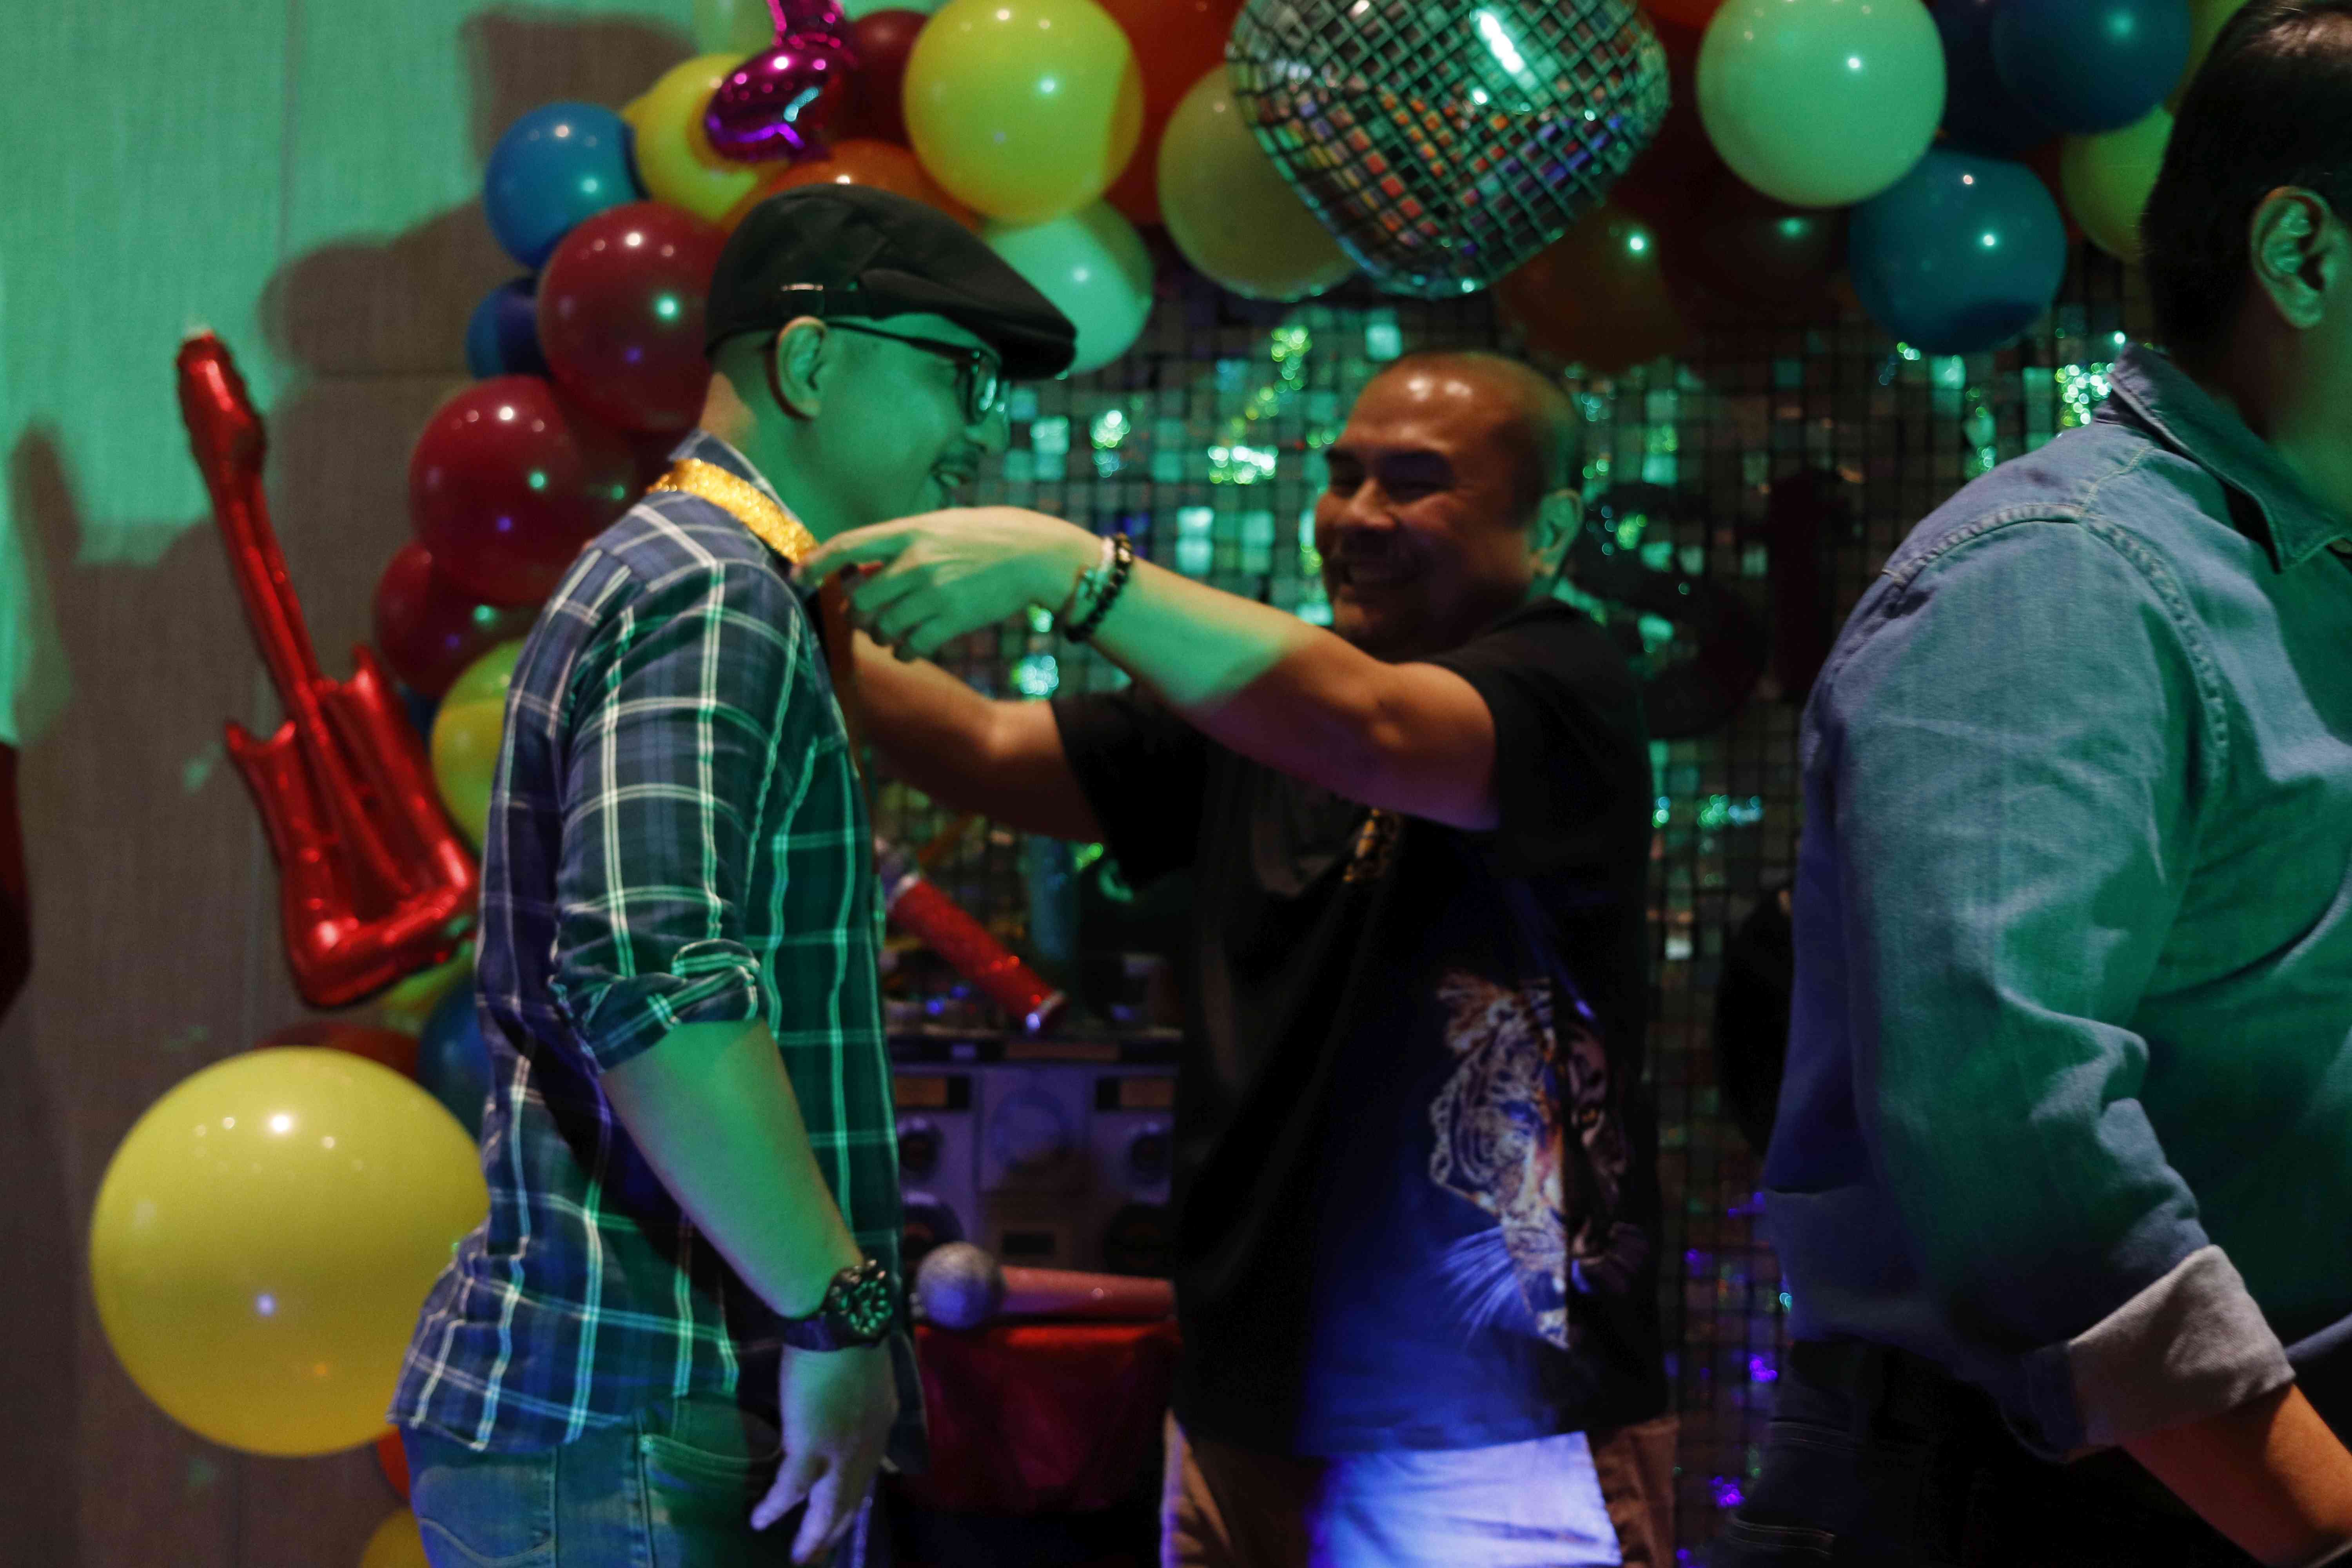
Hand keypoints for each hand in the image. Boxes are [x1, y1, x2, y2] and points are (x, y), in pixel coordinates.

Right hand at [752, 1343, 898, 1562]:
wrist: (838, 1321)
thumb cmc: (846, 1336)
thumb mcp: (866, 1377)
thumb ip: (859, 1403)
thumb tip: (841, 1411)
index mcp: (881, 1426)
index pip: (869, 1474)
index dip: (855, 1498)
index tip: (845, 1517)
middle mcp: (868, 1446)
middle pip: (852, 1501)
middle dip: (835, 1531)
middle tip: (819, 1554)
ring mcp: (842, 1452)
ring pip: (828, 1508)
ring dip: (813, 1536)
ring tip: (800, 1557)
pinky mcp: (811, 1449)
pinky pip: (791, 1491)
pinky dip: (775, 1508)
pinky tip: (760, 1520)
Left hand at [795, 508, 1096, 659]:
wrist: (1034, 554)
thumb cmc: (984, 537)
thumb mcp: (939, 526)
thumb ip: (900, 544)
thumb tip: (860, 568)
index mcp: (910, 531)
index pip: (848, 545)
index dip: (816, 563)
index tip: (796, 577)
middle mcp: (916, 561)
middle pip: (859, 601)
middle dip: (858, 616)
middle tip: (868, 618)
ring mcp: (934, 592)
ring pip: (882, 628)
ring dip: (883, 636)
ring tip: (896, 631)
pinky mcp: (952, 620)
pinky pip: (911, 646)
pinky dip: (905, 651)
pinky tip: (913, 646)